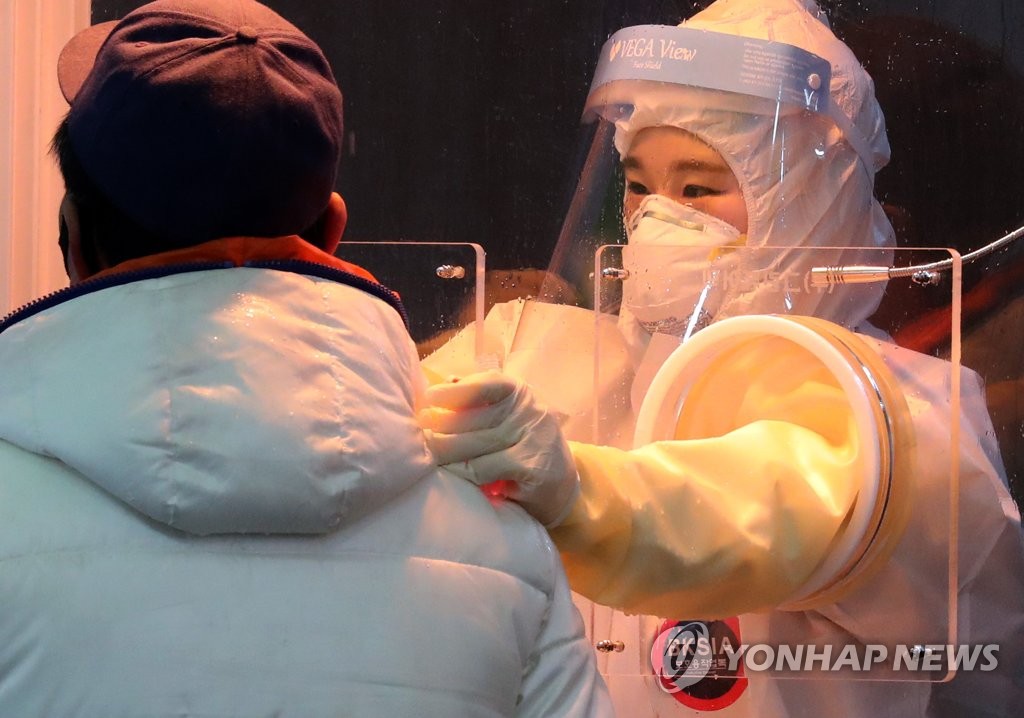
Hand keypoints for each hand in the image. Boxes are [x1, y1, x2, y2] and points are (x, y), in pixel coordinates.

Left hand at [418, 370, 579, 527]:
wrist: (562, 484)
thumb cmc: (524, 444)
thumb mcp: (508, 414)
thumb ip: (481, 398)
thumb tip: (447, 382)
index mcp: (519, 393)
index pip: (486, 384)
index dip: (454, 391)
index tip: (430, 397)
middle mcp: (528, 411)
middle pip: (473, 418)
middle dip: (440, 428)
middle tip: (421, 435)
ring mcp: (531, 438)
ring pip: (473, 446)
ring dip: (445, 453)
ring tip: (430, 455)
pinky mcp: (530, 466)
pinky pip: (483, 469)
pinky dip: (464, 473)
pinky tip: (454, 474)